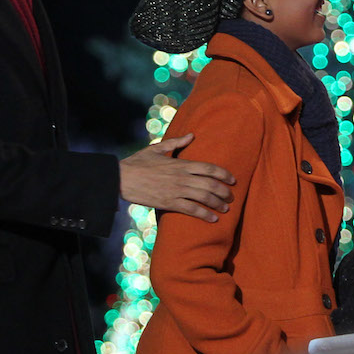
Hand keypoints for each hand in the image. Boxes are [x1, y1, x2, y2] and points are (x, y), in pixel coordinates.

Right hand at [119, 133, 235, 221]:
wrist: (121, 178)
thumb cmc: (138, 162)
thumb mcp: (157, 149)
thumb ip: (176, 142)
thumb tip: (192, 135)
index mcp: (181, 163)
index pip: (209, 168)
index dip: (224, 174)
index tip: (233, 180)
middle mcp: (182, 176)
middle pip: (211, 184)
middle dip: (225, 192)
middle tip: (231, 197)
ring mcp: (176, 190)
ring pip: (204, 197)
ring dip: (218, 204)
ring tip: (225, 209)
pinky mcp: (169, 203)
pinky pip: (191, 209)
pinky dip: (204, 215)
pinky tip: (213, 219)